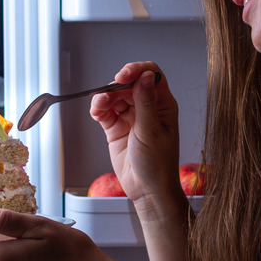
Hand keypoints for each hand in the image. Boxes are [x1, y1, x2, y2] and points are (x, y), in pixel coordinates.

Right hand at [89, 62, 182, 213]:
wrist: (147, 190)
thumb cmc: (158, 164)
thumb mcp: (151, 131)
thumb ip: (146, 102)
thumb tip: (146, 76)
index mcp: (163, 104)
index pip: (152, 75)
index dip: (136, 70)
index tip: (123, 76)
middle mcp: (147, 107)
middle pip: (129, 84)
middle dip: (116, 86)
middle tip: (107, 95)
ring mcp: (131, 116)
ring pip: (115, 96)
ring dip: (105, 97)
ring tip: (100, 107)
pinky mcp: (117, 127)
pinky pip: (105, 111)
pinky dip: (99, 108)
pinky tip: (97, 112)